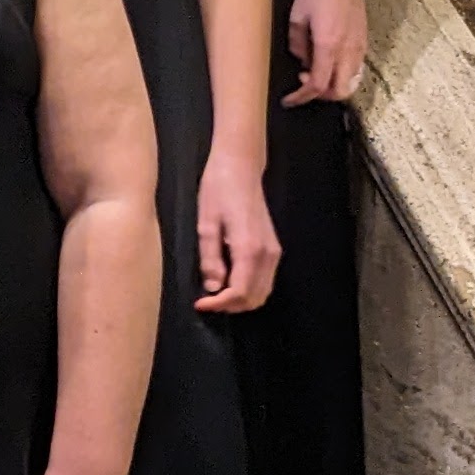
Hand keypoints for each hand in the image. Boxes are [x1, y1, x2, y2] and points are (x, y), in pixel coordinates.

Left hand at [196, 153, 279, 313]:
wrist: (240, 168)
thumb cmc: (218, 190)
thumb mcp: (206, 224)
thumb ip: (210, 258)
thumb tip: (212, 287)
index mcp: (249, 249)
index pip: (240, 292)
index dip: (220, 304)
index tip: (200, 304)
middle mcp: (267, 254)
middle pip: (255, 298)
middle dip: (231, 305)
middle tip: (207, 300)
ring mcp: (274, 252)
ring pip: (263, 292)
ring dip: (241, 299)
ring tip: (216, 292)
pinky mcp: (274, 248)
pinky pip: (265, 280)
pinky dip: (249, 289)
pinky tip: (229, 280)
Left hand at [284, 0, 369, 105]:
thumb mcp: (296, 15)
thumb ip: (296, 43)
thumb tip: (300, 59)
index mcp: (328, 44)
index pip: (318, 85)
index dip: (302, 96)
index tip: (289, 99)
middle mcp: (347, 49)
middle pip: (339, 91)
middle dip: (319, 96)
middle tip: (302, 87)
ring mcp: (359, 45)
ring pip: (351, 82)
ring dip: (332, 86)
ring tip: (313, 73)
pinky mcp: (363, 40)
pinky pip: (355, 69)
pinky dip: (341, 75)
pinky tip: (326, 61)